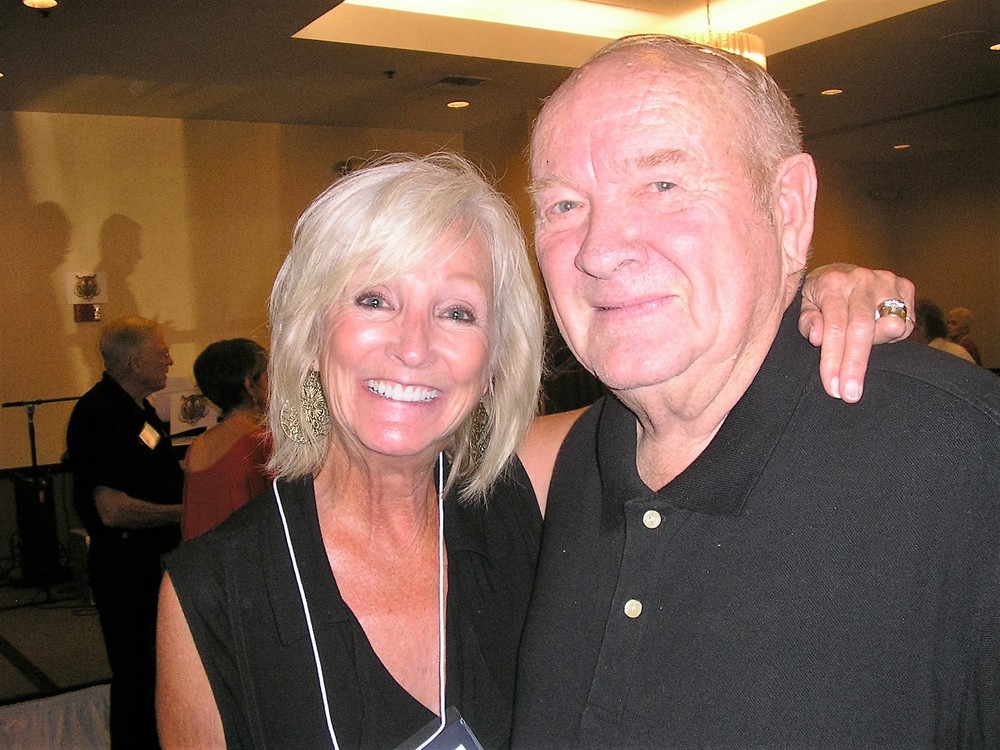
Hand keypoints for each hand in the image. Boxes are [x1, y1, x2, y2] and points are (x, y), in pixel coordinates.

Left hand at [799, 263, 914, 402]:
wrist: (841, 270)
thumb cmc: (820, 296)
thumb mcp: (805, 305)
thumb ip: (808, 322)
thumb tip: (818, 338)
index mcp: (832, 283)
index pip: (834, 327)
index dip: (834, 360)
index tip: (833, 388)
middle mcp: (860, 280)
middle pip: (862, 328)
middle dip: (856, 365)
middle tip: (850, 395)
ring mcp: (886, 281)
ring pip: (890, 325)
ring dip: (877, 347)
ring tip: (860, 357)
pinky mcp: (905, 285)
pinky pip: (907, 322)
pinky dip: (893, 336)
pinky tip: (877, 335)